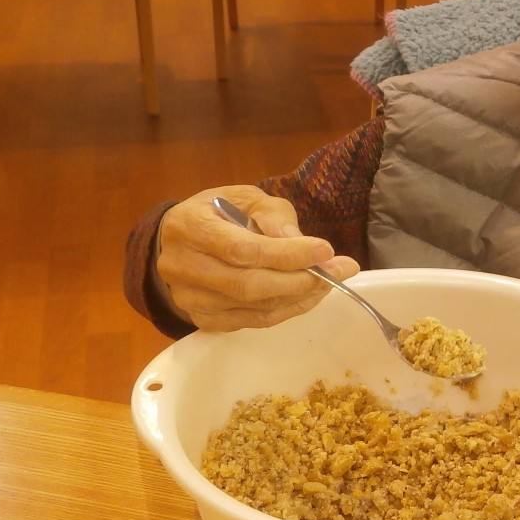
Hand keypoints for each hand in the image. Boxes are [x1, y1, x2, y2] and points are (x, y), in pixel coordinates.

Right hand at [154, 185, 357, 331]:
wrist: (181, 240)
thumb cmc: (218, 212)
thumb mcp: (245, 198)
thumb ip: (272, 216)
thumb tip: (299, 242)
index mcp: (189, 227)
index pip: (242, 249)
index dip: (286, 254)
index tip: (326, 250)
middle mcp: (182, 267)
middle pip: (248, 285)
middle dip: (300, 280)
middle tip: (338, 270)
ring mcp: (189, 299)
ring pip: (253, 307)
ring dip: (299, 297)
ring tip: (329, 280)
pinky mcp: (202, 320)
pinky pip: (252, 321)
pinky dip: (286, 310)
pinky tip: (307, 295)